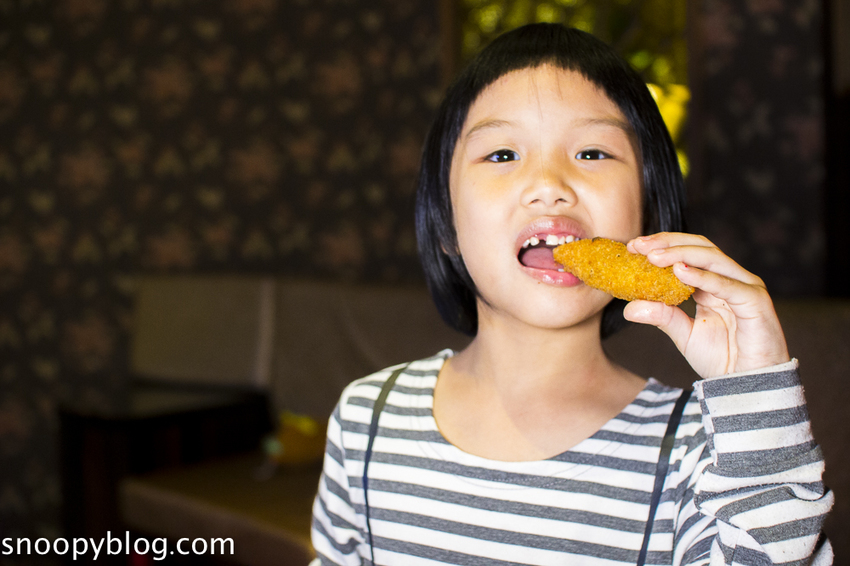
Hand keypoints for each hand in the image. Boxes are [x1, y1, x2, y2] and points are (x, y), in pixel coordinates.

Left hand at [623, 233, 789, 378]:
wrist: (748, 386)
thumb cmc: (723, 359)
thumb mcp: (684, 335)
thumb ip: (661, 317)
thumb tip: (628, 308)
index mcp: (714, 284)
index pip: (688, 253)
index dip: (662, 246)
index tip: (632, 247)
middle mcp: (731, 280)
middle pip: (700, 248)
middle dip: (668, 243)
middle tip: (639, 246)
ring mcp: (746, 288)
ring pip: (713, 259)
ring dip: (681, 254)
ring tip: (653, 257)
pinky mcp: (756, 302)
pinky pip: (728, 285)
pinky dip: (703, 277)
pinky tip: (679, 272)